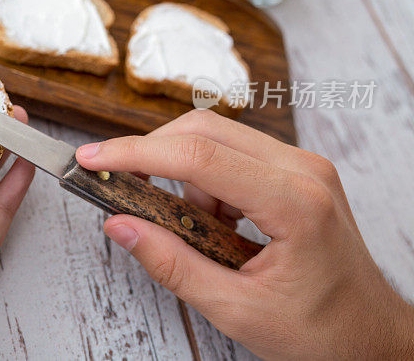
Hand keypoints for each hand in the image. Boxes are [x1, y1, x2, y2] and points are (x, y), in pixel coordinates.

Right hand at [76, 109, 413, 359]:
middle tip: (116, 183)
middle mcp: (302, 170)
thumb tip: (120, 225)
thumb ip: (172, 265)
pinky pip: (233, 155)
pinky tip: (213, 224)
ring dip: (182, 176)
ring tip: (189, 231)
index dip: (136, 153)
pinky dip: (205, 182)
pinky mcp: (296, 171)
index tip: (94, 158)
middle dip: (151, 154)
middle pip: (203, 130)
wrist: (371, 335)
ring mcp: (302, 166)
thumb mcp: (237, 310)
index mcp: (294, 204)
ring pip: (215, 138)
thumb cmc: (322, 330)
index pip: (198, 156)